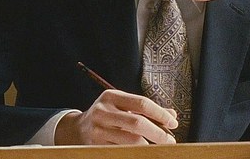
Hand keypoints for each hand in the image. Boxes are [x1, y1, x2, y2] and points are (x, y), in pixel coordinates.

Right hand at [54, 89, 177, 145]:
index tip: (173, 123)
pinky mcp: (96, 145)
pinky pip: (122, 151)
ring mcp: (98, 129)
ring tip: (158, 147)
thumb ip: (145, 109)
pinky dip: (136, 153)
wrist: (76, 130)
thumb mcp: (122, 106)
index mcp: (111, 96)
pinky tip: (143, 152)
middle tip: (170, 140)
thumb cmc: (107, 116)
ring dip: (149, 146)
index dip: (160, 114)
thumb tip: (172, 115)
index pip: (141, 103)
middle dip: (158, 133)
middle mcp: (103, 111)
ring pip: (131, 141)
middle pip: (137, 123)